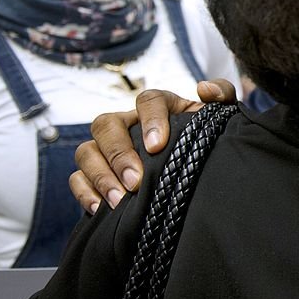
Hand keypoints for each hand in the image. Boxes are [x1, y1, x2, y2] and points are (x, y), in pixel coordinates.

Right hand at [69, 80, 236, 212]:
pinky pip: (77, 178)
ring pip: (87, 151)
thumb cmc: (200, 142)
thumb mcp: (215, 120)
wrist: (189, 173)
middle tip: (136, 181)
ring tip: (120, 200)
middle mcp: (127, 123)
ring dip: (100, 175)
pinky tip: (101, 209)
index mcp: (157, 107)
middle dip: (119, 154)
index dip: (150, 120)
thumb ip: (221, 96)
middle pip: (107, 124)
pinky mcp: (94, 174)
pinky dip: (85, 192)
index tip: (157, 146)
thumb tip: (205, 89)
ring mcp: (106, 148)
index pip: (148, 100)